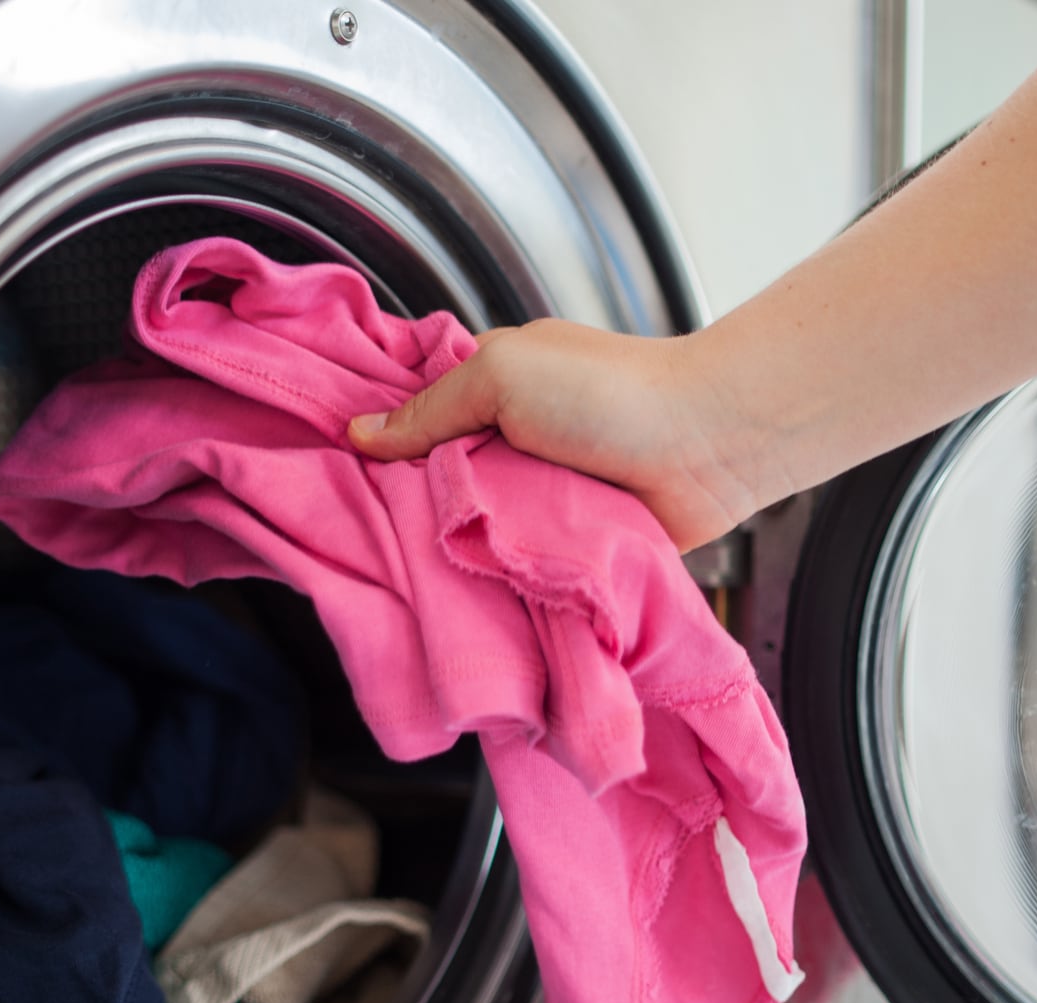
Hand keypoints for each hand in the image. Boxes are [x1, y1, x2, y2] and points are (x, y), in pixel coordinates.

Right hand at [346, 319, 772, 551]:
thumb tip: (361, 433)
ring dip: (451, 545)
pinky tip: (460, 591)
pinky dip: (495, 571)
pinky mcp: (564, 538)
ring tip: (402, 573)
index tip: (332, 473)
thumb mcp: (501, 376)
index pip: (416, 413)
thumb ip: (431, 407)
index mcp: (491, 386)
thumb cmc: (609, 394)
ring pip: (471, 525)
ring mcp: (536, 491)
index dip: (379, 441)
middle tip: (359, 536)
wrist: (705, 447)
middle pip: (435, 477)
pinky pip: (514, 559)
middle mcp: (509, 438)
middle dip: (407, 502)